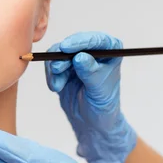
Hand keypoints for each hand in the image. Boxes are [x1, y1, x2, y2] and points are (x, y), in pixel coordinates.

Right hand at [44, 32, 136, 162]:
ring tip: (58, 85)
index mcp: (110, 51)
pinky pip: (51, 64)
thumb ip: (90, 72)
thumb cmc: (103, 105)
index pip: (96, 40)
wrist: (91, 122)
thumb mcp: (99, 90)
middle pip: (74, 43)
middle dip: (63, 57)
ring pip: (59, 52)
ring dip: (55, 68)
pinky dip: (51, 75)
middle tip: (57, 69)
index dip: (80, 41)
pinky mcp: (64, 67)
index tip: (66, 48)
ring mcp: (77, 58)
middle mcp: (93, 51)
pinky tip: (56, 87)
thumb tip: (79, 57)